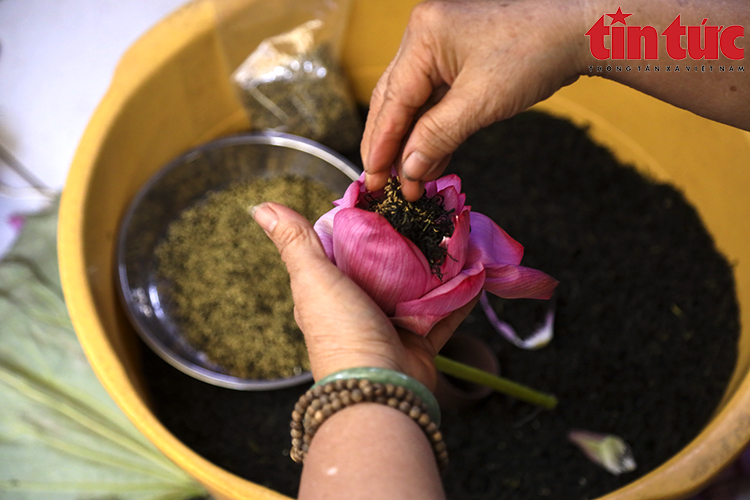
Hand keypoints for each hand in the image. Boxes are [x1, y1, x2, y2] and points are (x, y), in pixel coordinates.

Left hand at [252, 202, 476, 389]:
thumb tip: (261, 206)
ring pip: (419, 284)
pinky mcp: (420, 339)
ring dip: (438, 262)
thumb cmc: (341, 333)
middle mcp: (359, 304)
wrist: (378, 391)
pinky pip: (444, 311)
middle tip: (431, 209)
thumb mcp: (313, 279)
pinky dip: (460, 293)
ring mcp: (391, 322)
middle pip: (387, 262)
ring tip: (459, 232)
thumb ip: (295, 242)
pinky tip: (477, 270)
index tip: (387, 193)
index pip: (346, 244)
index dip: (364, 219)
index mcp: (330, 288)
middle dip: (408, 239)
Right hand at [361, 0, 586, 200]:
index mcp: (423, 36)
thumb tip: (408, 170)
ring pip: (413, 106)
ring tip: (407, 183)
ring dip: (411, 145)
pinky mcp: (457, 64)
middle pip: (394, 101)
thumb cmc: (535, 53)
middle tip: (381, 184)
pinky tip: (427, 164)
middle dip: (389, 146)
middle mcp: (425, 38)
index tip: (373, 178)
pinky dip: (431, 134)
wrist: (578, 34)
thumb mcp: (481, 101)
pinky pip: (435, 104)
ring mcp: (440, 50)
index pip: (392, 99)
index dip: (381, 143)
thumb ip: (437, 136)